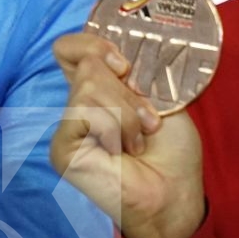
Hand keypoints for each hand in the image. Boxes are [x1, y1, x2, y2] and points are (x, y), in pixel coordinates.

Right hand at [49, 30, 205, 237]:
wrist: (176, 192)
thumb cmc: (171, 150)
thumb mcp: (157, 96)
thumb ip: (130, 72)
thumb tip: (112, 58)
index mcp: (96, 90)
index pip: (68, 49)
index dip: (92, 45)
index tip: (124, 65)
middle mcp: (76, 106)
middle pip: (86, 64)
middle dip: (126, 92)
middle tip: (146, 123)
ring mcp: (67, 128)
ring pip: (89, 86)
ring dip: (126, 113)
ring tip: (136, 141)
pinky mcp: (62, 147)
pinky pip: (85, 111)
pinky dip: (115, 128)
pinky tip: (121, 152)